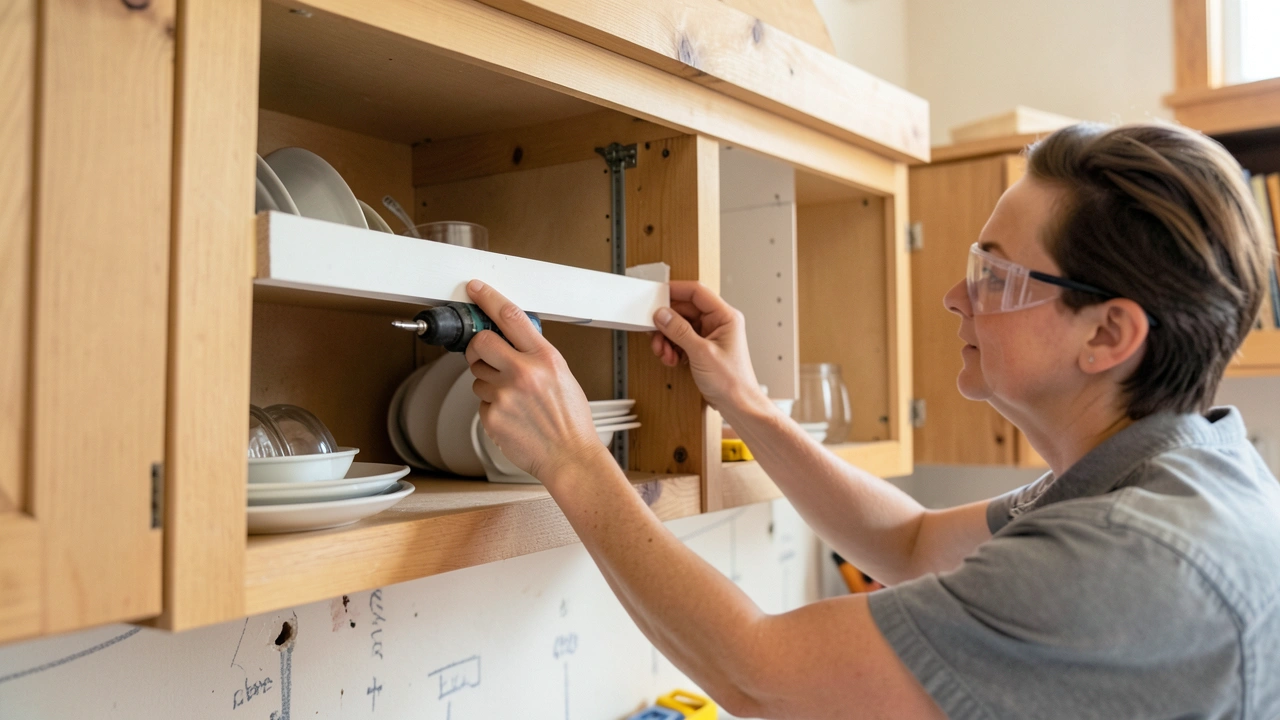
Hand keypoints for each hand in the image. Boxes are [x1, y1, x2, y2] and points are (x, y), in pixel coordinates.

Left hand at [464, 280, 606, 481]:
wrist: (569, 456)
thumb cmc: (570, 420)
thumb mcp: (562, 375)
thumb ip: (536, 354)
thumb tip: (510, 339)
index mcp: (544, 358)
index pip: (510, 316)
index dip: (488, 298)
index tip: (476, 289)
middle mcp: (523, 373)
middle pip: (480, 342)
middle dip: (477, 346)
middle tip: (484, 355)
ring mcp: (504, 395)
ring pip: (478, 375)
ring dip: (489, 383)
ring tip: (514, 399)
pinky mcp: (492, 416)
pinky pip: (480, 402)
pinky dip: (492, 407)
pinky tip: (512, 415)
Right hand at [650, 281, 763, 410]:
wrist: (738, 405)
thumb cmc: (733, 382)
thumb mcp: (701, 353)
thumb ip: (679, 331)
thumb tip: (663, 314)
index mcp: (725, 317)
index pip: (697, 292)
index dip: (675, 291)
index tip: (657, 295)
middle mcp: (718, 323)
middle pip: (684, 310)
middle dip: (667, 324)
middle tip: (655, 333)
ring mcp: (709, 336)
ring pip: (680, 326)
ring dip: (667, 339)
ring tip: (665, 352)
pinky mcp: (702, 348)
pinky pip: (681, 340)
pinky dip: (672, 348)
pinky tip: (672, 359)